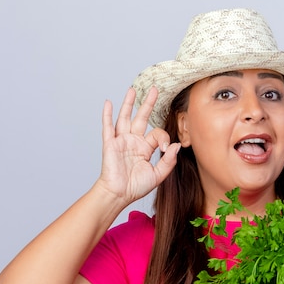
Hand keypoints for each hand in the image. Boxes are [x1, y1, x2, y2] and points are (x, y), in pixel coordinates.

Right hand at [97, 86, 179, 202]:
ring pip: (125, 118)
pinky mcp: (110, 144)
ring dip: (128, 104)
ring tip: (132, 90)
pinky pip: (108, 127)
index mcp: (145, 148)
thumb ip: (168, 161)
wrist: (119, 194)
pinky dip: (107, 115)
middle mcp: (133, 141)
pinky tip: (108, 103)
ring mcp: (121, 141)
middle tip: (155, 89)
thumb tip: (177, 145)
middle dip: (148, 104)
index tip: (165, 150)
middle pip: (141, 118)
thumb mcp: (158, 175)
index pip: (157, 133)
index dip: (164, 138)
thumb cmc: (136, 187)